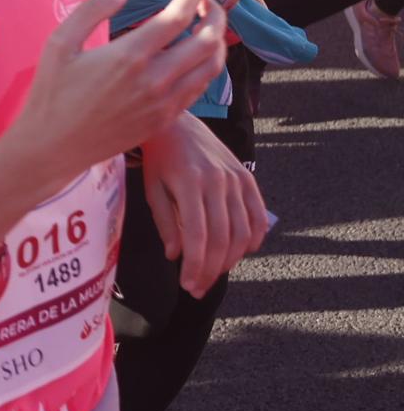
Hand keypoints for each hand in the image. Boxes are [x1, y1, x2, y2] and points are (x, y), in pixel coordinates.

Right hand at [0, 0, 226, 195]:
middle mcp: (154, 80)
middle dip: (215, 14)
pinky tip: (193, 57)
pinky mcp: (165, 120)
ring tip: (207, 27)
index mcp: (129, 56)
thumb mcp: (58, 43)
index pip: (178, 17)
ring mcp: (164, 104)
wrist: (53, 146)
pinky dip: (205, 67)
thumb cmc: (51, 92)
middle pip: (207, 41)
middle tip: (207, 1)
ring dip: (217, 42)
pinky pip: (199, 89)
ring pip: (211, 67)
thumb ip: (91, 10)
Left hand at [140, 114, 269, 296]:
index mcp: (189, 184)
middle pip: (222, 238)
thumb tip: (175, 256)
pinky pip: (258, 214)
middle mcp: (217, 182)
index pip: (198, 237)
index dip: (196, 266)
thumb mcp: (153, 188)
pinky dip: (255, 237)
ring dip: (232, 259)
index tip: (188, 285)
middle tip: (198, 288)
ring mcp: (236, 179)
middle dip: (212, 269)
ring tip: (215, 273)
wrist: (177, 122)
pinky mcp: (247, 177)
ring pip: (243, 231)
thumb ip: (165, 222)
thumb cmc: (159, 157)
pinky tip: (242, 253)